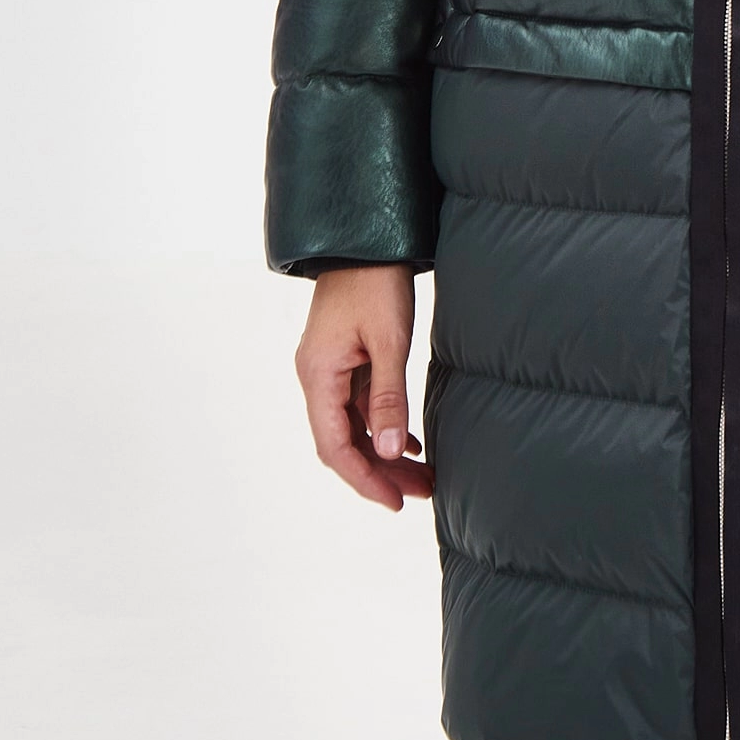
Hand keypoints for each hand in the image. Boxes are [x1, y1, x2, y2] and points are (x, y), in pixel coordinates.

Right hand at [294, 263, 434, 511]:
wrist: (369, 237)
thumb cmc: (376, 281)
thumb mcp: (389, 340)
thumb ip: (387, 396)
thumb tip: (386, 452)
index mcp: (318, 375)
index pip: (335, 446)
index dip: (364, 479)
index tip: (395, 501)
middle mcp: (317, 376)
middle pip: (344, 441)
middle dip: (380, 472)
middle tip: (421, 494)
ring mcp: (329, 367)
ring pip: (354, 425)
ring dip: (384, 451)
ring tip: (422, 475)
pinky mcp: (345, 358)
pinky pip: (359, 404)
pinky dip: (382, 424)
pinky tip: (407, 441)